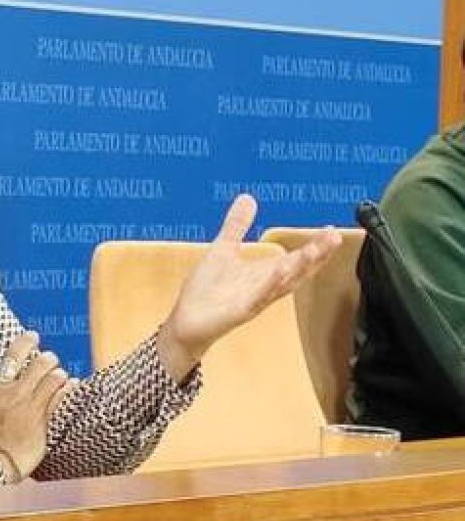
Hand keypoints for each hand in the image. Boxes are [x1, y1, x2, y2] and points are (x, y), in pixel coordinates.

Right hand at [0, 332, 71, 481]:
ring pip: (53, 377)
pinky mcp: (42, 419)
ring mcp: (29, 405)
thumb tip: (10, 388)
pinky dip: (68, 387)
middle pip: (39, 363)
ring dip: (60, 374)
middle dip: (49, 359)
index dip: (25, 342)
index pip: (12, 356)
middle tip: (51, 361)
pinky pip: (60, 396)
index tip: (33, 335)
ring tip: (61, 377)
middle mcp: (13, 392)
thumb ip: (0, 397)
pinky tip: (72, 384)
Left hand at [159, 194, 341, 381]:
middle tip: (335, 236)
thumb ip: (236, 226)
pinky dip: (271, 283)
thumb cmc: (205, 292)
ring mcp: (255, 300)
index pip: (296, 258)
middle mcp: (265, 287)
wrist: (184, 322)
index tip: (332, 230)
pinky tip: (282, 269)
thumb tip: (248, 198)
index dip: (314, 246)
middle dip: (317, 254)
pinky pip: (259, 296)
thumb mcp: (222, 250)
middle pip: (298, 270)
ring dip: (300, 266)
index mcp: (263, 273)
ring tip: (318, 248)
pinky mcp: (241, 311)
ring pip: (284, 282)